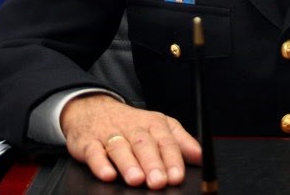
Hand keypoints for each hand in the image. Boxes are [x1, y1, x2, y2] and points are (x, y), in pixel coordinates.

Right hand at [60, 94, 200, 189]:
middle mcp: (132, 128)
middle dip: (152, 163)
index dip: (172, 158)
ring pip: (120, 148)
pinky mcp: (89, 142)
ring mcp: (110, 134)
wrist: (93, 109)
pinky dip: (100, 164)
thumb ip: (180, 141)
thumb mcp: (158, 126)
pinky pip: (94, 152)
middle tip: (159, 181)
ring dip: (128, 164)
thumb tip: (201, 156)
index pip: (165, 140)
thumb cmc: (131, 124)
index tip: (177, 175)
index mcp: (152, 124)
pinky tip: (107, 174)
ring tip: (137, 180)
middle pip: (143, 144)